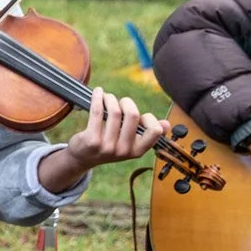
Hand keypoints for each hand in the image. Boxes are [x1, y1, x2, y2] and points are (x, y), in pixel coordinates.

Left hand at [39, 88, 170, 191]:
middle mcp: (124, 150)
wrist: (83, 158)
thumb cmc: (110, 144)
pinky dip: (98, 98)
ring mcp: (107, 146)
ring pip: (114, 111)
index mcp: (137, 151)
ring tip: (107, 98)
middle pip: (133, 115)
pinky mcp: (91, 140)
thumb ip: (147, 133)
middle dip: (127, 102)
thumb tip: (167, 125)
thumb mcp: (130, 143)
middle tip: (120, 102)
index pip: (154, 130)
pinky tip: (98, 93)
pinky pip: (97, 111)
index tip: (140, 115)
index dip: (149, 117)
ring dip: (110, 99)